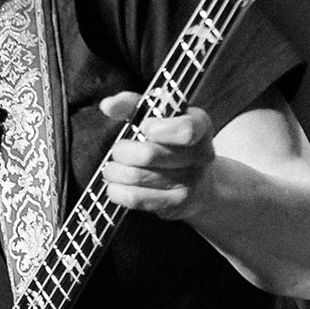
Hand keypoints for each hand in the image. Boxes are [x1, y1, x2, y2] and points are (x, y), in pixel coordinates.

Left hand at [97, 91, 216, 219]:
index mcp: (200, 126)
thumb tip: (108, 105)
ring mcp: (191, 182)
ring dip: (116, 172)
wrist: (198, 182)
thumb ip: (132, 105)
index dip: (161, 129)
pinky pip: (138, 198)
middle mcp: (201, 155)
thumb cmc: (171, 143)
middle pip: (151, 154)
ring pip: (139, 177)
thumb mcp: (158, 116)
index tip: (144, 128)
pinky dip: (118, 192)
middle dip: (123, 151)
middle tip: (117, 150)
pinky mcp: (177, 203)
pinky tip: (115, 186)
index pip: (186, 129)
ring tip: (111, 169)